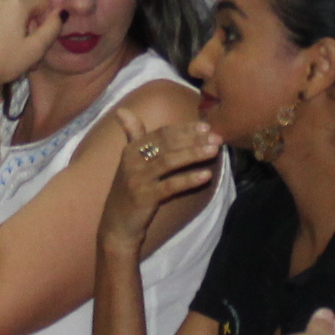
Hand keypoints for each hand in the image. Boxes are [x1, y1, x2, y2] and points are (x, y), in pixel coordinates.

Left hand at [0, 0, 63, 113]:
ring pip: (1, 14)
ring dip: (6, 28)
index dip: (43, 22)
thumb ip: (53, 27)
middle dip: (24, 27)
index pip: (42, 4)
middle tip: (22, 54)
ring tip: (2, 53)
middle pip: (20, 9)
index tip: (36, 42)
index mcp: (16, 3)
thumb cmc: (5, 63)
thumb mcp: (36, 49)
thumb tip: (60, 12)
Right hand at [100, 116, 220, 250]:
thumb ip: (133, 135)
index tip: (205, 126)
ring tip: (214, 151)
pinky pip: (170, 185)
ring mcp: (137, 179)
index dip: (184, 128)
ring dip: (193, 154)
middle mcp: (132, 160)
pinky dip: (189, 179)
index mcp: (131, 149)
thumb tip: (122, 110)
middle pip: (167, 144)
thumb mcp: (130, 161)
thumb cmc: (130, 190)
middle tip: (216, 137)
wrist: (117, 224)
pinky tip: (206, 175)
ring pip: (169, 161)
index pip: (161, 133)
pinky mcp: (144, 197)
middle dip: (193, 139)